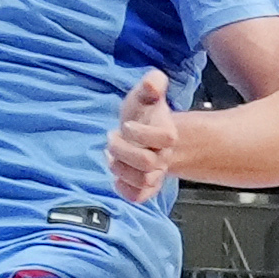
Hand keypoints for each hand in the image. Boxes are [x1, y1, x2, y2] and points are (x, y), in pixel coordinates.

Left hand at [108, 71, 183, 201]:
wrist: (142, 135)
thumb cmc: (143, 115)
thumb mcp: (144, 96)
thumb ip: (151, 84)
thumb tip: (154, 80)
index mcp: (167, 134)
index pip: (165, 139)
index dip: (142, 132)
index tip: (127, 124)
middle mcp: (163, 157)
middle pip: (147, 163)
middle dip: (122, 150)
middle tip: (112, 138)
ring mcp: (155, 174)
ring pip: (142, 181)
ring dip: (120, 168)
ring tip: (111, 155)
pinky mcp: (145, 187)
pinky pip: (138, 196)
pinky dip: (124, 188)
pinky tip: (115, 176)